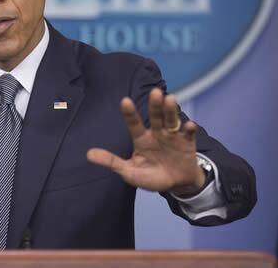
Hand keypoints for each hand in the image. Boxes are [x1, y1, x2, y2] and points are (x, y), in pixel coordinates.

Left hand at [87, 88, 205, 195]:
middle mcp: (156, 133)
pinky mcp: (187, 143)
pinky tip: (189, 125)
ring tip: (170, 99)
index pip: (134, 124)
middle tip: (155, 92)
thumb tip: (88, 154)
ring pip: (171, 120)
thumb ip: (112, 162)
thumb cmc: (151, 176)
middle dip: (155, 105)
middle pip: (155, 116)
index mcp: (141, 139)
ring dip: (171, 110)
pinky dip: (189, 129)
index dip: (129, 113)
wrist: (177, 184)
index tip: (124, 101)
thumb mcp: (130, 172)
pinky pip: (188, 134)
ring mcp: (172, 136)